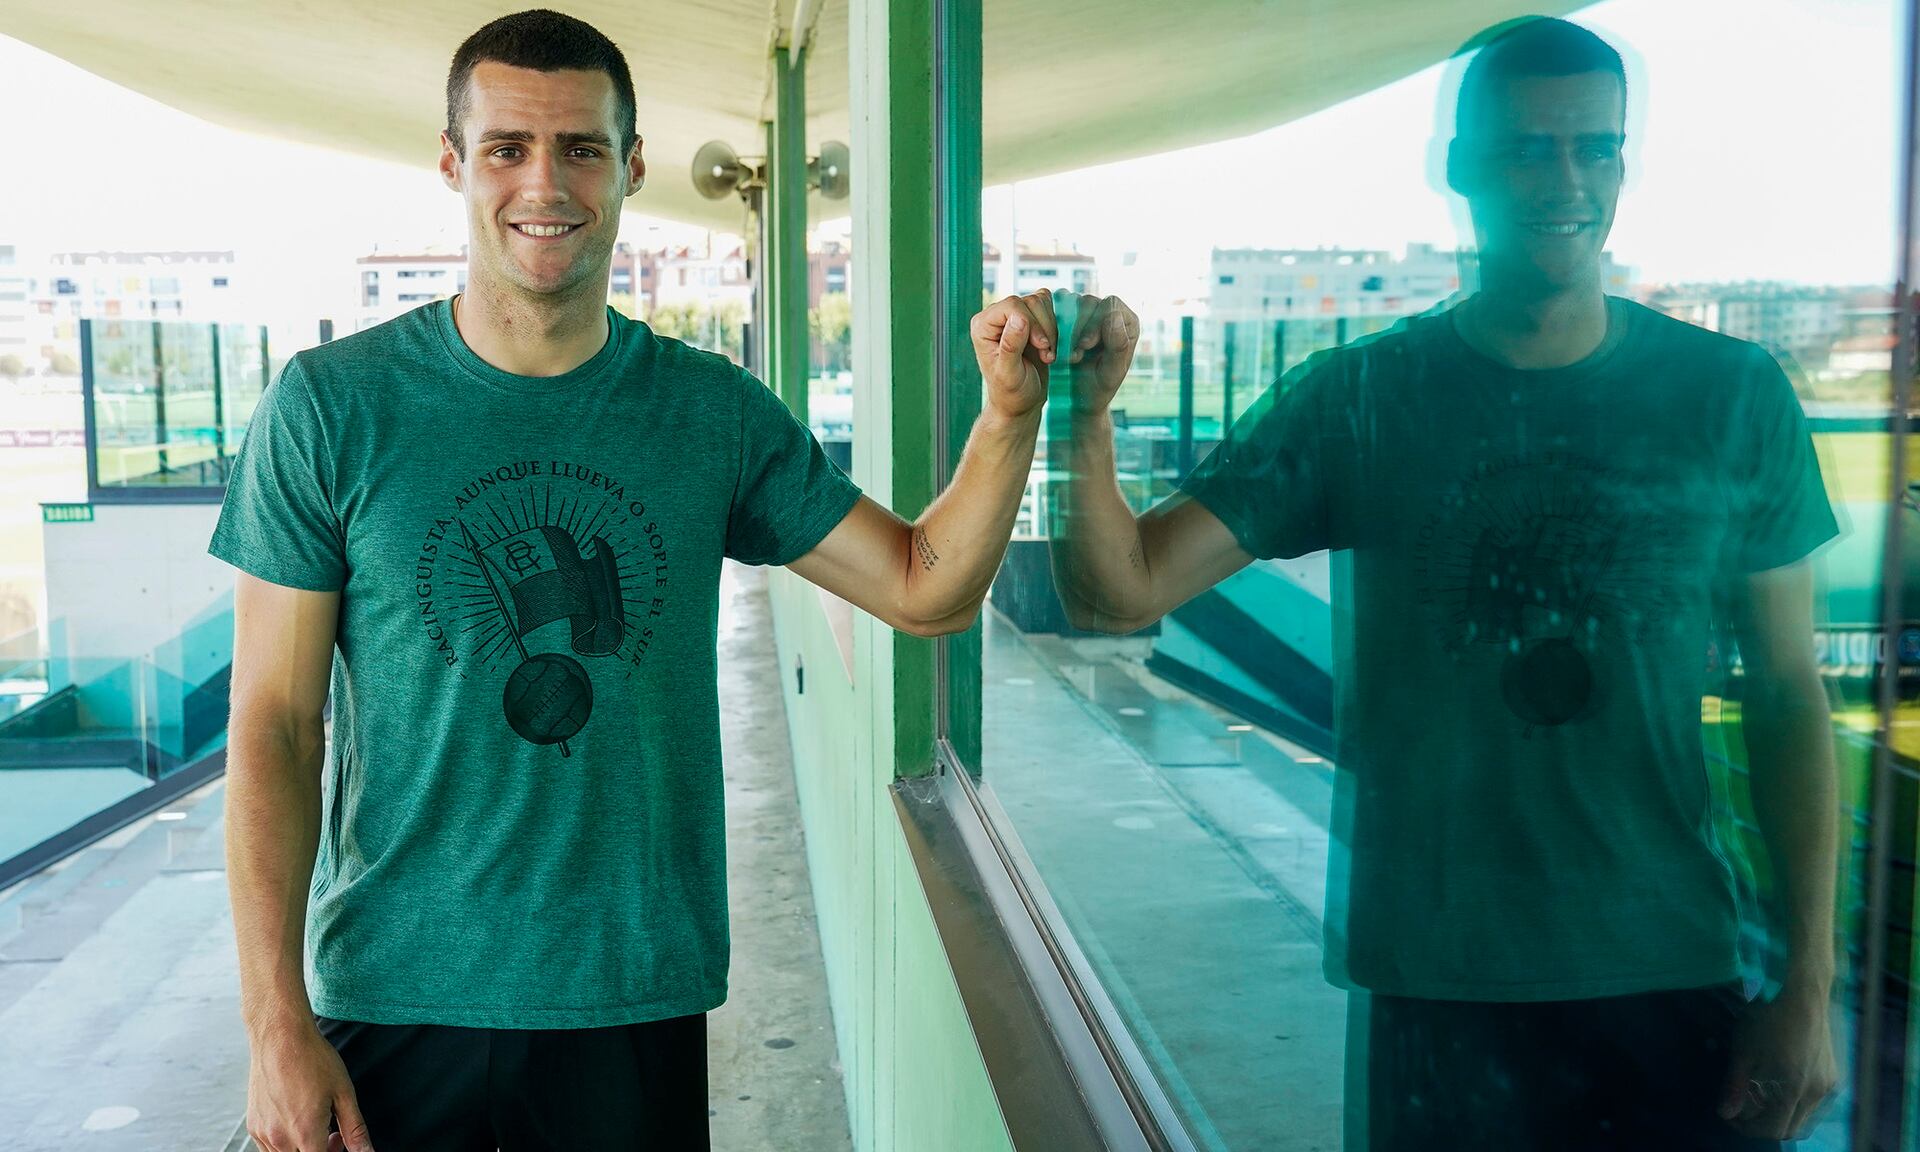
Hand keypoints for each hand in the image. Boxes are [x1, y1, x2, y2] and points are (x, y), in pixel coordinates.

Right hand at [246, 1017, 375, 1151]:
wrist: (280, 1036)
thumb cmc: (312, 1059)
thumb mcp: (343, 1093)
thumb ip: (355, 1129)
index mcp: (305, 1133)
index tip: (340, 1142)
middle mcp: (280, 1138)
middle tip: (333, 1134)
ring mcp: (263, 1133)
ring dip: (302, 1149)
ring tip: (316, 1123)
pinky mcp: (253, 1125)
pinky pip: (268, 1148)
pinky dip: (285, 1143)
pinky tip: (296, 1120)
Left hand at [971, 289, 1056, 419]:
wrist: (1021, 402)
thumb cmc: (1011, 393)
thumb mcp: (1010, 374)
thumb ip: (1011, 346)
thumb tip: (1018, 317)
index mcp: (983, 326)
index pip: (1012, 305)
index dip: (1032, 323)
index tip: (1042, 346)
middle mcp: (996, 316)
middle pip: (1029, 301)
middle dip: (1044, 328)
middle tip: (1046, 354)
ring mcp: (1013, 316)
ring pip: (1041, 302)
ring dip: (1051, 328)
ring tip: (1047, 353)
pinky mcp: (1029, 319)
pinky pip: (1048, 307)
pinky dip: (1055, 325)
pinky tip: (1050, 346)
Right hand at [1063, 293, 1140, 414]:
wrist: (1077, 398)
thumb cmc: (1098, 388)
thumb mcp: (1110, 373)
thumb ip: (1118, 345)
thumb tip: (1113, 315)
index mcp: (1127, 323)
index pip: (1110, 305)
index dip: (1095, 322)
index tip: (1085, 345)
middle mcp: (1108, 313)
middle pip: (1089, 302)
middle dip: (1077, 328)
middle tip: (1073, 355)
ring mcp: (1086, 313)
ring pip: (1070, 304)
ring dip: (1063, 329)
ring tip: (1065, 355)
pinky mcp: (1068, 317)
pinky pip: (1055, 310)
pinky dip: (1051, 327)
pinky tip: (1053, 348)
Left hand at [1717, 982, 1838, 1140]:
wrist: (1805, 998)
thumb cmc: (1769, 1021)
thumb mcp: (1745, 1051)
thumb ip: (1736, 1086)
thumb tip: (1727, 1114)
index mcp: (1794, 1091)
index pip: (1772, 1129)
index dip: (1748, 1128)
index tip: (1731, 1117)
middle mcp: (1816, 1094)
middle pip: (1790, 1128)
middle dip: (1763, 1125)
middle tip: (1742, 1111)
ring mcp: (1828, 1086)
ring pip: (1804, 1117)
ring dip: (1780, 1115)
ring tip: (1758, 1098)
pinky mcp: (1833, 1077)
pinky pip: (1813, 1103)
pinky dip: (1794, 1104)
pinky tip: (1779, 1087)